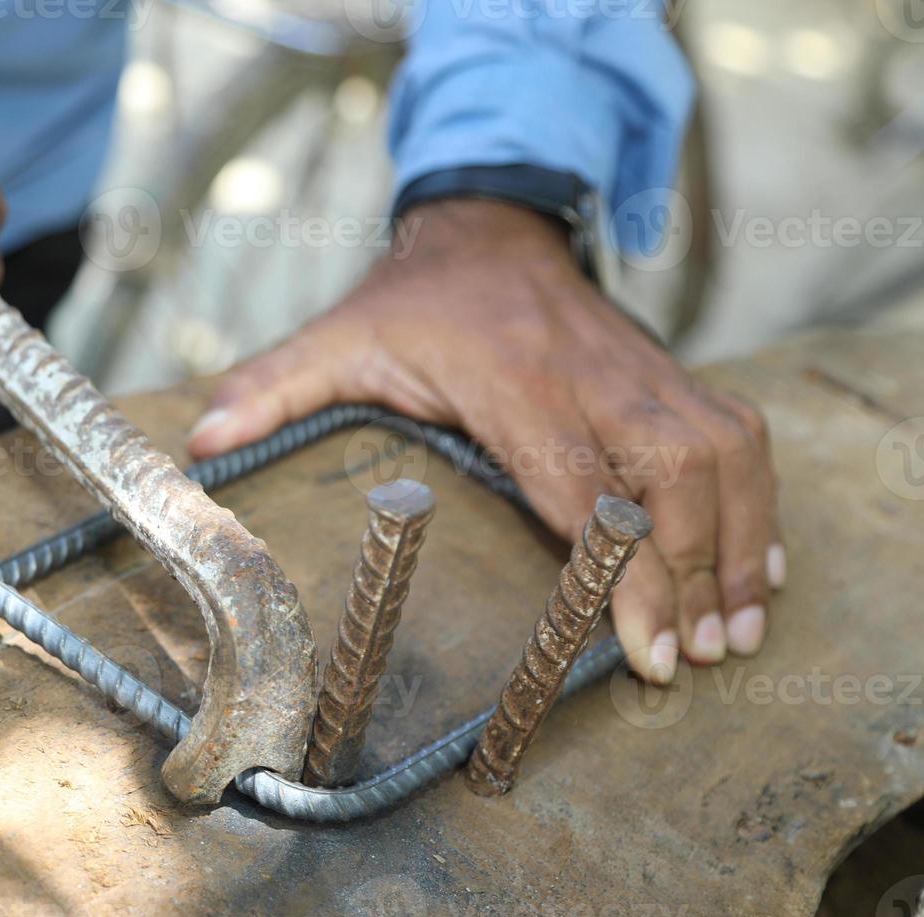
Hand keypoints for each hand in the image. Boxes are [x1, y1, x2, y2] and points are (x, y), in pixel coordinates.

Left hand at [189, 199, 783, 683]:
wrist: (488, 220)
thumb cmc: (413, 297)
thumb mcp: (336, 337)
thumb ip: (273, 389)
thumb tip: (197, 443)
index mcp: (514, 383)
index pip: (584, 487)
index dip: (626, 570)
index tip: (650, 644)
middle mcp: (593, 378)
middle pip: (677, 480)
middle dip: (700, 572)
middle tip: (702, 658)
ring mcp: (640, 372)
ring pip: (724, 456)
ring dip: (743, 541)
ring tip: (742, 628)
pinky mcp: (667, 372)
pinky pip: (736, 434)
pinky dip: (756, 499)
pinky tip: (758, 561)